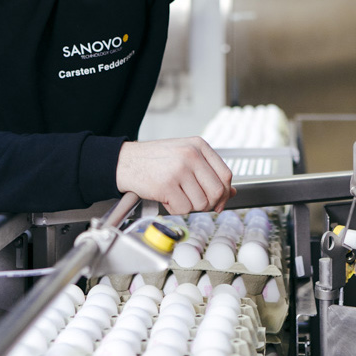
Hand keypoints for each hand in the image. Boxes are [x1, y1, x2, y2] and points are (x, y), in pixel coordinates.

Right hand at [116, 137, 234, 214]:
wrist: (124, 161)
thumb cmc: (154, 160)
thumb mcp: (184, 157)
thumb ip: (207, 172)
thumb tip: (230, 192)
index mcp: (198, 145)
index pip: (225, 175)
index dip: (224, 193)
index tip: (219, 201)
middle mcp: (191, 155)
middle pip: (216, 191)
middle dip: (209, 204)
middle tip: (195, 203)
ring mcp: (179, 169)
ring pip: (201, 203)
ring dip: (189, 206)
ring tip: (176, 196)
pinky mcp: (167, 185)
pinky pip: (183, 209)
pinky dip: (175, 209)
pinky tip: (166, 199)